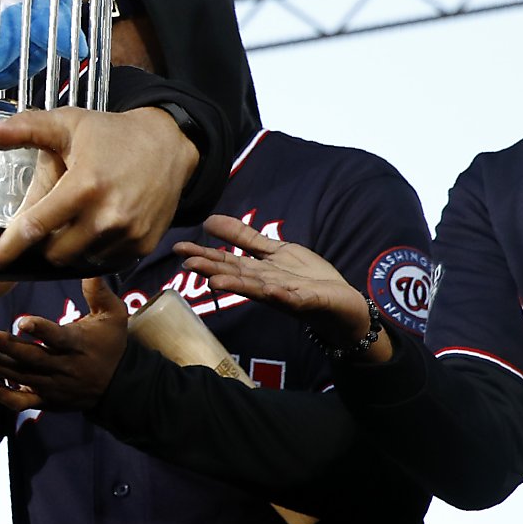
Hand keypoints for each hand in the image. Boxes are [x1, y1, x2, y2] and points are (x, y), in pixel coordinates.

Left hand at [0, 106, 196, 273]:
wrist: (169, 145)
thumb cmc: (111, 134)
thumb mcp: (68, 124)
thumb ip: (23, 129)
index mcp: (84, 185)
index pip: (35, 226)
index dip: (7, 249)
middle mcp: (107, 215)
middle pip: (54, 251)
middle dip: (44, 241)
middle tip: (52, 215)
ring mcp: (128, 233)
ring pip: (78, 259)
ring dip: (69, 245)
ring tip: (79, 214)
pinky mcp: (144, 245)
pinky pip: (104, 261)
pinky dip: (93, 248)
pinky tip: (99, 223)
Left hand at [0, 278, 128, 411]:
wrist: (119, 387)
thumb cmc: (111, 344)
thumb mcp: (113, 316)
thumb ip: (98, 292)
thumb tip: (88, 267)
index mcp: (78, 345)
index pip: (58, 338)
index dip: (41, 331)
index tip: (22, 322)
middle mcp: (63, 367)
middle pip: (32, 359)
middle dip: (6, 348)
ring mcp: (52, 386)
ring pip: (20, 377)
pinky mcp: (45, 400)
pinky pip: (19, 401)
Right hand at [174, 215, 380, 355]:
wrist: (343, 303)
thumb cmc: (308, 279)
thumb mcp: (274, 250)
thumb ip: (244, 237)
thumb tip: (208, 220)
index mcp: (257, 271)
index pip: (225, 261)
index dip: (203, 254)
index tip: (178, 248)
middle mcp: (265, 285)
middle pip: (236, 275)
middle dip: (212, 270)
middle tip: (188, 264)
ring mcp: (285, 295)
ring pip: (257, 289)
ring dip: (237, 286)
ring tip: (216, 281)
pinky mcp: (308, 303)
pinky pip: (293, 299)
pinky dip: (281, 295)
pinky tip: (269, 288)